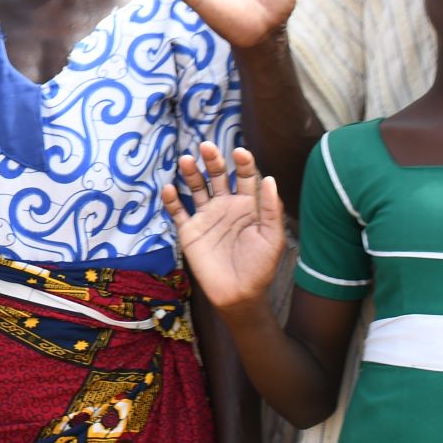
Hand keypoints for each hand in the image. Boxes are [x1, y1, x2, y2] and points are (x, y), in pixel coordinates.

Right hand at [161, 144, 284, 316]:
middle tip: (206, 146)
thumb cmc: (260, 267)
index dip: (243, 162)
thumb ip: (271, 209)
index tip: (239, 152)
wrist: (239, 295)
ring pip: (196, 188)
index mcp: (248, 206)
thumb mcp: (272, 238)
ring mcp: (206, 217)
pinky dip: (172, 199)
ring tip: (185, 160)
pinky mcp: (190, 231)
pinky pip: (178, 211)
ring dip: (190, 173)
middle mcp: (226, 206)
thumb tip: (268, 178)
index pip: (244, 176)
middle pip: (217, 176)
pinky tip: (169, 188)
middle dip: (212, 160)